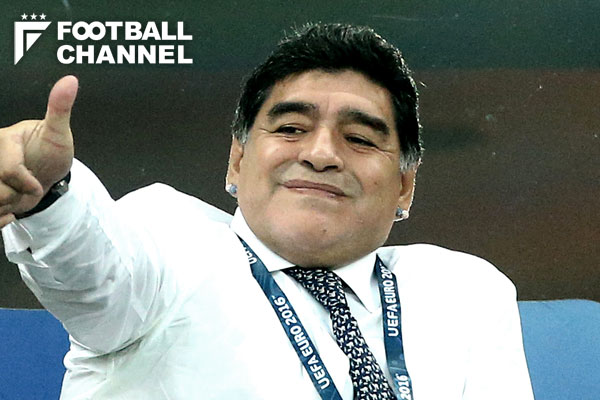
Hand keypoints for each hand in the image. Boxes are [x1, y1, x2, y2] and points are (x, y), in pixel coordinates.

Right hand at [0, 75, 77, 227]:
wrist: (48, 172)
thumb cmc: (51, 148)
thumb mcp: (59, 131)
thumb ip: (60, 108)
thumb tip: (70, 81)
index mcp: (2, 140)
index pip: (10, 172)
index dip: (28, 183)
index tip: (38, 181)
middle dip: (17, 195)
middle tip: (29, 186)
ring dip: (10, 206)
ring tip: (20, 194)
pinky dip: (1, 217)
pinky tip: (11, 209)